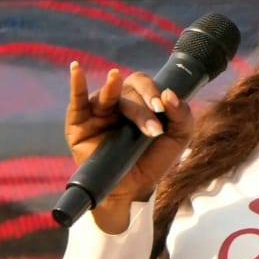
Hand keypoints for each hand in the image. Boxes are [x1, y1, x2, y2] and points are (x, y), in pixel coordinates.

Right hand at [64, 63, 194, 232]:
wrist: (133, 189)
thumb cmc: (154, 160)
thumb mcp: (178, 138)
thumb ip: (182, 115)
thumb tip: (169, 94)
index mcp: (140, 101)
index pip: (145, 84)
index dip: (153, 93)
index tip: (162, 110)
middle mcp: (118, 102)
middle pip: (128, 92)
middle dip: (141, 109)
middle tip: (153, 129)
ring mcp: (98, 112)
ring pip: (107, 96)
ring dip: (113, 89)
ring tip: (115, 78)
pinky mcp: (79, 123)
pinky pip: (77, 100)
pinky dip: (76, 83)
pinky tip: (76, 69)